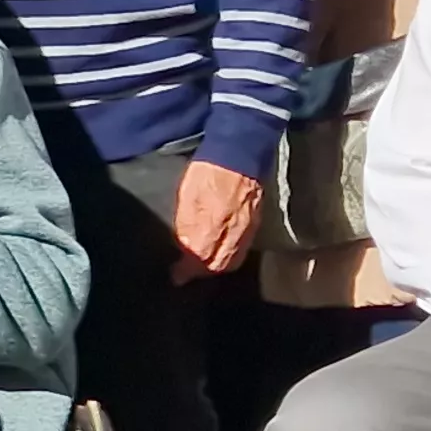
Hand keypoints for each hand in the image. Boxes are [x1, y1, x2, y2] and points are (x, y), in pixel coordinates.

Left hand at [168, 158, 262, 279]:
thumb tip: (183, 248)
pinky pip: (241, 249)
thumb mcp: (186, 198)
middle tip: (187, 273)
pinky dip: (229, 256)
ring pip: (231, 260)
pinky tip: (220, 252)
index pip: (198, 261)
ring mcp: (247, 229)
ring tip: (202, 267)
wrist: (239, 154)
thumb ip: (185, 226)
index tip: (175, 277)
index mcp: (211, 227)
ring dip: (216, 267)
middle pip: (217, 266)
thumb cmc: (206, 173)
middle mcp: (232, 234)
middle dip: (201, 273)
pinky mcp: (255, 223)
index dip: (185, 272)